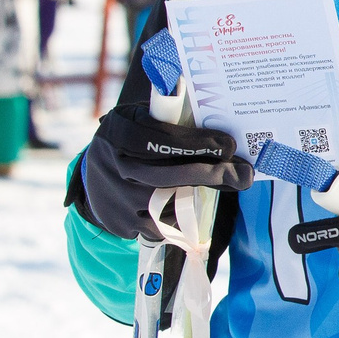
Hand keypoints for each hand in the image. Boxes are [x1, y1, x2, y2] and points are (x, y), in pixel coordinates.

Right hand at [77, 102, 252, 241]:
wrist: (94, 175)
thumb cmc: (130, 139)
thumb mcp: (140, 118)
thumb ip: (169, 116)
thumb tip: (219, 112)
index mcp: (119, 131)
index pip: (162, 139)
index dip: (197, 143)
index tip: (228, 146)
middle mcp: (115, 166)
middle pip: (170, 175)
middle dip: (213, 174)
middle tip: (244, 174)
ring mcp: (118, 198)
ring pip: (169, 203)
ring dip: (205, 195)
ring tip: (232, 184)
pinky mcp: (123, 223)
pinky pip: (161, 225)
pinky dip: (185, 216)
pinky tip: (201, 203)